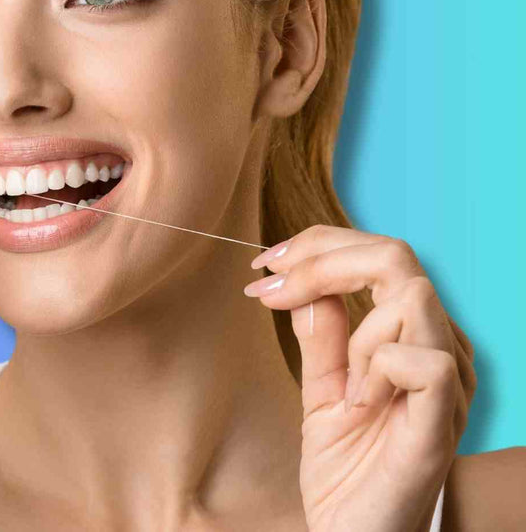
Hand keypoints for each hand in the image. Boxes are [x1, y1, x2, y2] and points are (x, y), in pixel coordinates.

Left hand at [244, 224, 476, 531]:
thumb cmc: (348, 469)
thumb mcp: (323, 390)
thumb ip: (322, 336)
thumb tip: (302, 280)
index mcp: (414, 335)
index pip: (382, 255)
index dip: (320, 245)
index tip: (264, 265)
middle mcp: (441, 348)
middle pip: (397, 257)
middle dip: (321, 259)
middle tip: (271, 284)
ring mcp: (449, 381)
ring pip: (410, 297)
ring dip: (356, 333)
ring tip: (343, 384)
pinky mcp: (442, 417)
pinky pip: (422, 358)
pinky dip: (378, 368)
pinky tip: (361, 403)